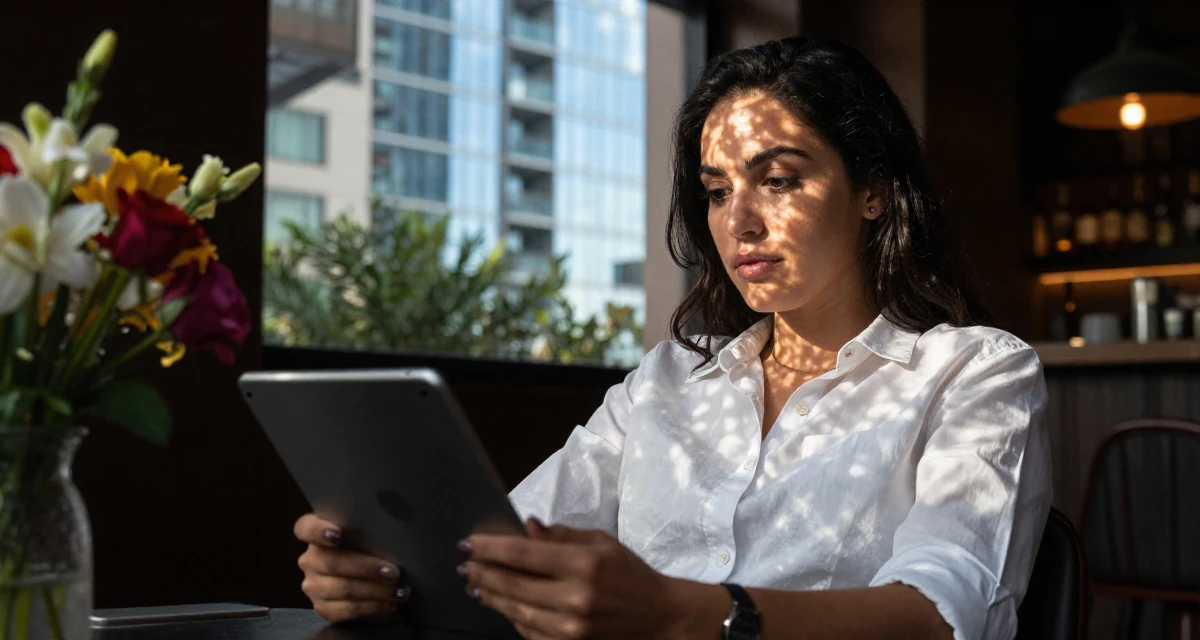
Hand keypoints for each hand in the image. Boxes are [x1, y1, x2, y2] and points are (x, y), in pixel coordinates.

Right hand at [294, 513, 411, 622]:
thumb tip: (394, 536)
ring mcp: (313, 585)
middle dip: (366, 568)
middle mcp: (309, 559)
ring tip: (398, 591)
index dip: (318, 530)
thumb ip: (368, 530)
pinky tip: (389, 604)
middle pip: (332, 563)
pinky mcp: (321, 607)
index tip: (338, 534)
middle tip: (393, 572)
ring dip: (374, 591)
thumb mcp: (366, 534)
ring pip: (342, 589)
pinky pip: (345, 610)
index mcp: (314, 533)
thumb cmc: (368, 546)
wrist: (365, 578)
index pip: (306, 528)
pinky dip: (372, 607)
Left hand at [460, 520, 712, 639]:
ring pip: (515, 611)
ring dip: (491, 597)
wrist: (659, 617)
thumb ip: (560, 536)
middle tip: (464, 565)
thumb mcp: (601, 542)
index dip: (489, 548)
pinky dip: (512, 617)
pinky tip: (502, 605)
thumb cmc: (630, 573)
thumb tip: (525, 528)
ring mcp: (570, 628)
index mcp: (582, 564)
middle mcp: (573, 597)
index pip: (522, 554)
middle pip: (512, 584)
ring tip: (476, 584)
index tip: (467, 543)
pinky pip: (529, 632)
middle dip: (483, 573)